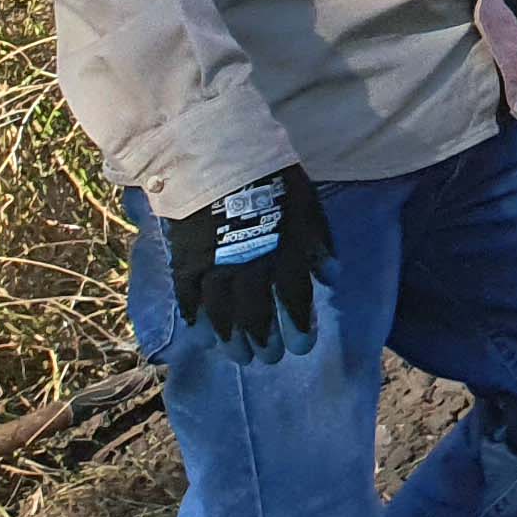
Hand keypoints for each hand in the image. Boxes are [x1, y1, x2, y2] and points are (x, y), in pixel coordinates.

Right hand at [165, 166, 332, 357]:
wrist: (220, 157)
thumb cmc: (273, 179)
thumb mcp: (308, 206)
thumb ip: (319, 244)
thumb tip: (331, 277)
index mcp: (283, 253)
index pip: (293, 300)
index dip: (298, 326)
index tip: (302, 347)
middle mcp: (250, 266)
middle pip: (256, 314)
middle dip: (264, 340)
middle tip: (267, 359)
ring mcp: (214, 266)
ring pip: (222, 313)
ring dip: (231, 339)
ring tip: (237, 356)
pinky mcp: (185, 261)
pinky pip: (188, 298)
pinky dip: (195, 319)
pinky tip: (201, 336)